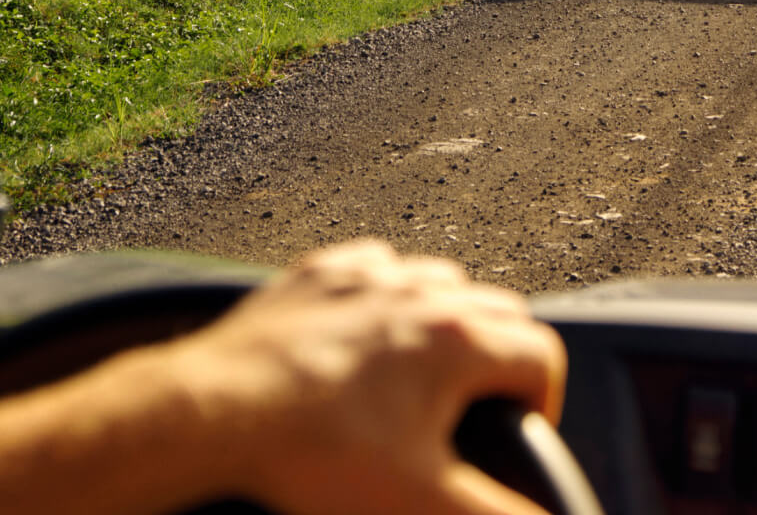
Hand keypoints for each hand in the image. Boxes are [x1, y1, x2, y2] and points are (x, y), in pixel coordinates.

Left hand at [142, 240, 566, 514]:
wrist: (213, 413)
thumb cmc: (313, 453)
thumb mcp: (420, 500)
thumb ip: (496, 513)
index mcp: (457, 340)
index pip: (542, 356)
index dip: (542, 402)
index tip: (518, 432)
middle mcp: (419, 293)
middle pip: (501, 311)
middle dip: (505, 357)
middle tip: (483, 407)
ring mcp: (364, 277)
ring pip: (439, 280)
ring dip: (449, 319)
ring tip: (428, 372)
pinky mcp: (314, 275)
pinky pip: (373, 266)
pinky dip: (383, 294)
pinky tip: (365, 334)